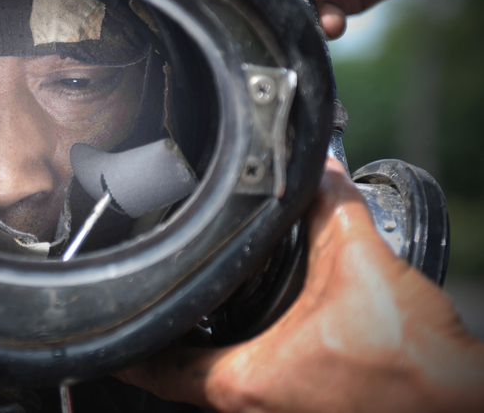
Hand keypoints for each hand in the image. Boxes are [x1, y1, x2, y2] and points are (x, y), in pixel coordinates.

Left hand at [115, 157, 483, 411]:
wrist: (464, 407)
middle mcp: (256, 408)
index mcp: (245, 382)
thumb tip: (318, 170)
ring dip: (205, 352)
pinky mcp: (314, 411)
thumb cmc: (415, 366)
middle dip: (166, 341)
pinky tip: (261, 330)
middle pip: (183, 378)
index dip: (128, 347)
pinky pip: (260, 386)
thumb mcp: (362, 266)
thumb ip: (331, 209)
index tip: (112, 326)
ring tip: (196, 313)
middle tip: (154, 303)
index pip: (158, 370)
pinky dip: (244, 359)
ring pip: (220, 386)